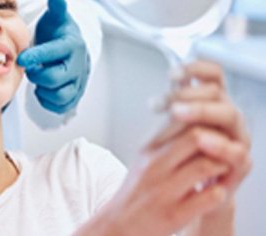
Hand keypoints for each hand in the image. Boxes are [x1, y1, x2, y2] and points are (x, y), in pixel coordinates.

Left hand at [17, 0, 89, 114]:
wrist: (71, 48)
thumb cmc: (58, 33)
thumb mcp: (56, 18)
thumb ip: (56, 8)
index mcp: (72, 45)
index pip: (54, 52)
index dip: (36, 56)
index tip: (21, 58)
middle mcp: (78, 65)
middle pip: (56, 78)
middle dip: (38, 74)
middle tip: (30, 68)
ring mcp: (78, 82)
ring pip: (61, 95)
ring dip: (44, 90)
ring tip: (37, 78)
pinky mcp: (75, 94)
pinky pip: (62, 106)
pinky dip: (49, 101)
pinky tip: (41, 90)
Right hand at [79, 61, 251, 235]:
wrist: (119, 224)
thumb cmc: (137, 190)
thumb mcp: (146, 159)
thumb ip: (168, 140)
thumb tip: (194, 120)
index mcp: (148, 150)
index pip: (180, 118)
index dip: (204, 121)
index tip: (213, 130)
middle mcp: (153, 167)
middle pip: (196, 137)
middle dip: (217, 141)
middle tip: (224, 149)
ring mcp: (163, 191)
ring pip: (205, 165)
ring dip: (222, 167)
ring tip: (220, 171)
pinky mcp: (174, 215)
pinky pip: (209, 198)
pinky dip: (219, 193)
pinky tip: (214, 192)